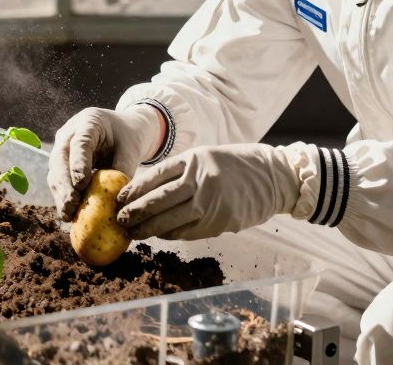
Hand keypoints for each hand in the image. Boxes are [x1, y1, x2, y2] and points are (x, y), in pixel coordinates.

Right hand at [48, 106, 162, 220]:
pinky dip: (62, 196)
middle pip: (60, 158)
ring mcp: (62, 147)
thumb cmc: (128, 137)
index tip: (81, 184)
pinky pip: (58, 180)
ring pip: (55, 171)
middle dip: (64, 184)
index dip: (78, 164)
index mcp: (89, 122)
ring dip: (60, 194)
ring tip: (67, 214)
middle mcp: (69, 133)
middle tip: (72, 204)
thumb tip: (116, 198)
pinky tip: (68, 214)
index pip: (79, 143)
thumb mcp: (131, 149)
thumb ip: (123, 169)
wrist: (122, 129)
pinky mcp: (61, 162)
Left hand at [115, 143, 299, 240]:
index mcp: (194, 160)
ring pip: (170, 219)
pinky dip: (170, 234)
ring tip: (133, 232)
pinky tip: (159, 235)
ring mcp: (210, 202)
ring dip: (148, 228)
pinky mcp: (220, 221)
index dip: (135, 189)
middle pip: (159, 199)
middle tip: (120, 219)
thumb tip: (146, 190)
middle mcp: (200, 180)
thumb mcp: (205, 157)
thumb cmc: (234, 166)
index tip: (120, 198)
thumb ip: (180, 171)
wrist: (272, 177)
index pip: (156, 176)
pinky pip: (187, 231)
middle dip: (136, 211)